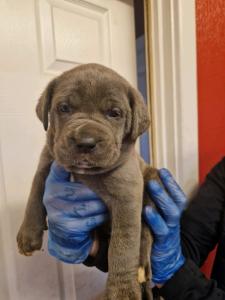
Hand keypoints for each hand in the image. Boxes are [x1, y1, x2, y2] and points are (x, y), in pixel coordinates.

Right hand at [43, 161, 107, 263]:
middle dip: (97, 191)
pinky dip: (100, 216)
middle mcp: (50, 196)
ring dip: (101, 205)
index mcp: (52, 181)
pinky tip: (104, 214)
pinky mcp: (67, 227)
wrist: (65, 233)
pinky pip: (90, 220)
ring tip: (108, 201)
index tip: (92, 163)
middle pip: (80, 190)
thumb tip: (92, 149)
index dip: (76, 164)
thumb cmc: (73, 202)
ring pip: (87, 206)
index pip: (61, 167)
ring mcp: (57, 213)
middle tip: (110, 189)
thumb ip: (76, 171)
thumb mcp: (69, 185)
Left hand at [144, 168, 186, 284]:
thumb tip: (139, 184)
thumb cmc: (157, 235)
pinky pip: (160, 230)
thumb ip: (152, 204)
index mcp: (173, 213)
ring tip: (151, 185)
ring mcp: (169, 231)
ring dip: (162, 198)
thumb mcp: (158, 218)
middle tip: (155, 175)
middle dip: (166, 186)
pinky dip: (154, 219)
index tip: (162, 170)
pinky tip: (146, 210)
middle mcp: (173, 220)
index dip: (171, 183)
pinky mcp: (162, 242)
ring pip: (170, 213)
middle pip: (175, 201)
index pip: (177, 195)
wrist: (164, 262)